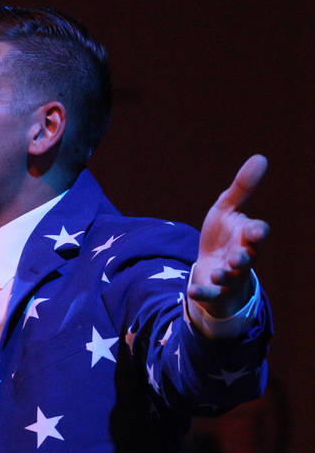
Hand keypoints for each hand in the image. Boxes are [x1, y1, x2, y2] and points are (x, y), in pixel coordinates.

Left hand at [188, 154, 269, 316]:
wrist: (212, 268)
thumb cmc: (224, 236)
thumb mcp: (227, 210)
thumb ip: (242, 188)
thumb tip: (261, 157)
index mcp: (246, 237)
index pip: (257, 234)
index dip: (258, 232)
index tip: (257, 231)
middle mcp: (242, 258)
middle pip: (248, 258)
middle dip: (244, 257)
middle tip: (239, 256)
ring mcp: (229, 277)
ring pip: (231, 278)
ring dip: (225, 275)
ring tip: (218, 273)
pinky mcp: (215, 293)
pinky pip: (210, 295)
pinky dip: (203, 293)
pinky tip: (191, 291)